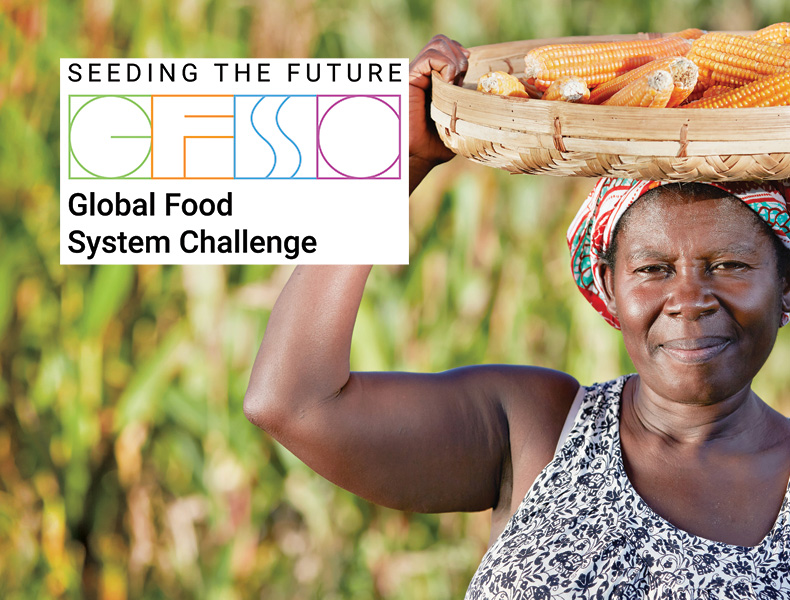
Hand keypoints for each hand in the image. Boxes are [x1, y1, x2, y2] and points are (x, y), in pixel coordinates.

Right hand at [409, 34, 468, 191]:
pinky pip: (430, 55)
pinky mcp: (410, 78)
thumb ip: (469, 103)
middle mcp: (424, 73)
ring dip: (454, 60)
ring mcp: (416, 73)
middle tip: (459, 82)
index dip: (462, 57)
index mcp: (435, 79)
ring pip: (439, 43)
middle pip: (444, 41)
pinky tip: (447, 83)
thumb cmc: (438, 143)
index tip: (465, 79)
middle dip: (459, 57)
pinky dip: (446, 65)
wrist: (420, 153)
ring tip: (453, 82)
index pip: (450, 48)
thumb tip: (491, 96)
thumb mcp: (460, 118)